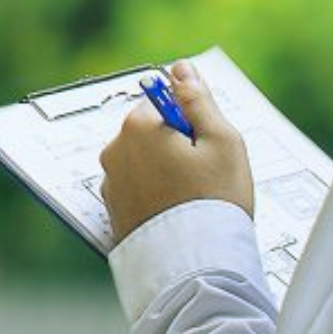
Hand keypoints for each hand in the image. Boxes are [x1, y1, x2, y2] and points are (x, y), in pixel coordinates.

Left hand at [97, 58, 255, 242]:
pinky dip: (154, 196)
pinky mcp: (113, 211)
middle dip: (177, 146)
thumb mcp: (222, 140)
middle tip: (203, 175)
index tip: (204, 147)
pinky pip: (137, 190)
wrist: (196, 265)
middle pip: (152, 132)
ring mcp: (110, 183)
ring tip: (190, 199)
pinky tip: (176, 213)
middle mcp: (115, 151)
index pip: (165, 102)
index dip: (192, 123)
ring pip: (145, 162)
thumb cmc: (214, 201)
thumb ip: (199, 99)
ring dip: (165, 171)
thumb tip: (182, 69)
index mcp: (137, 126)